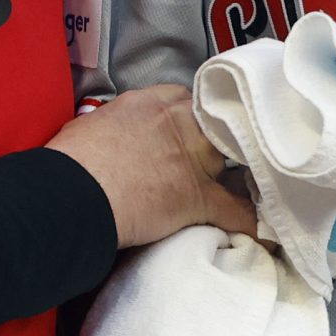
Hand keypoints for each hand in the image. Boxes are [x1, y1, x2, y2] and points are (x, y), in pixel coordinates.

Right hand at [48, 85, 256, 245]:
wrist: (72, 193)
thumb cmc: (69, 162)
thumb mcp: (89, 127)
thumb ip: (111, 125)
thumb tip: (104, 135)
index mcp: (150, 103)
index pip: (186, 100)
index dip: (190, 118)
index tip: (187, 131)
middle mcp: (178, 123)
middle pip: (214, 127)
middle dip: (217, 142)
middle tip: (217, 158)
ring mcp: (193, 159)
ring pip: (231, 162)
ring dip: (239, 175)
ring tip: (250, 187)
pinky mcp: (197, 196)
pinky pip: (235, 211)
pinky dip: (250, 223)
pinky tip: (266, 235)